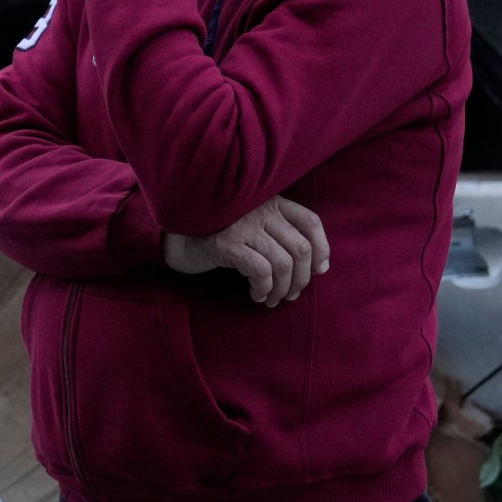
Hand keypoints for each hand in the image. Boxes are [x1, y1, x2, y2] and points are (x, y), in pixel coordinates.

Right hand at [163, 196, 329, 307]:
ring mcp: (244, 226)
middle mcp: (260, 210)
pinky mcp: (227, 244)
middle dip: (301, 278)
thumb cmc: (223, 237)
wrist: (179, 238)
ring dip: (281, 289)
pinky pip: (260, 271)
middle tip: (290, 295)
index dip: (322, 248)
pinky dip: (263, 288)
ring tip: (271, 299)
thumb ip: (282, 236)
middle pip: (300, 247)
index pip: (311, 221)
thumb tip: (319, 267)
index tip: (318, 271)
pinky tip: (255, 295)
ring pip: (282, 263)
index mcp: (272, 202)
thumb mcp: (255, 227)